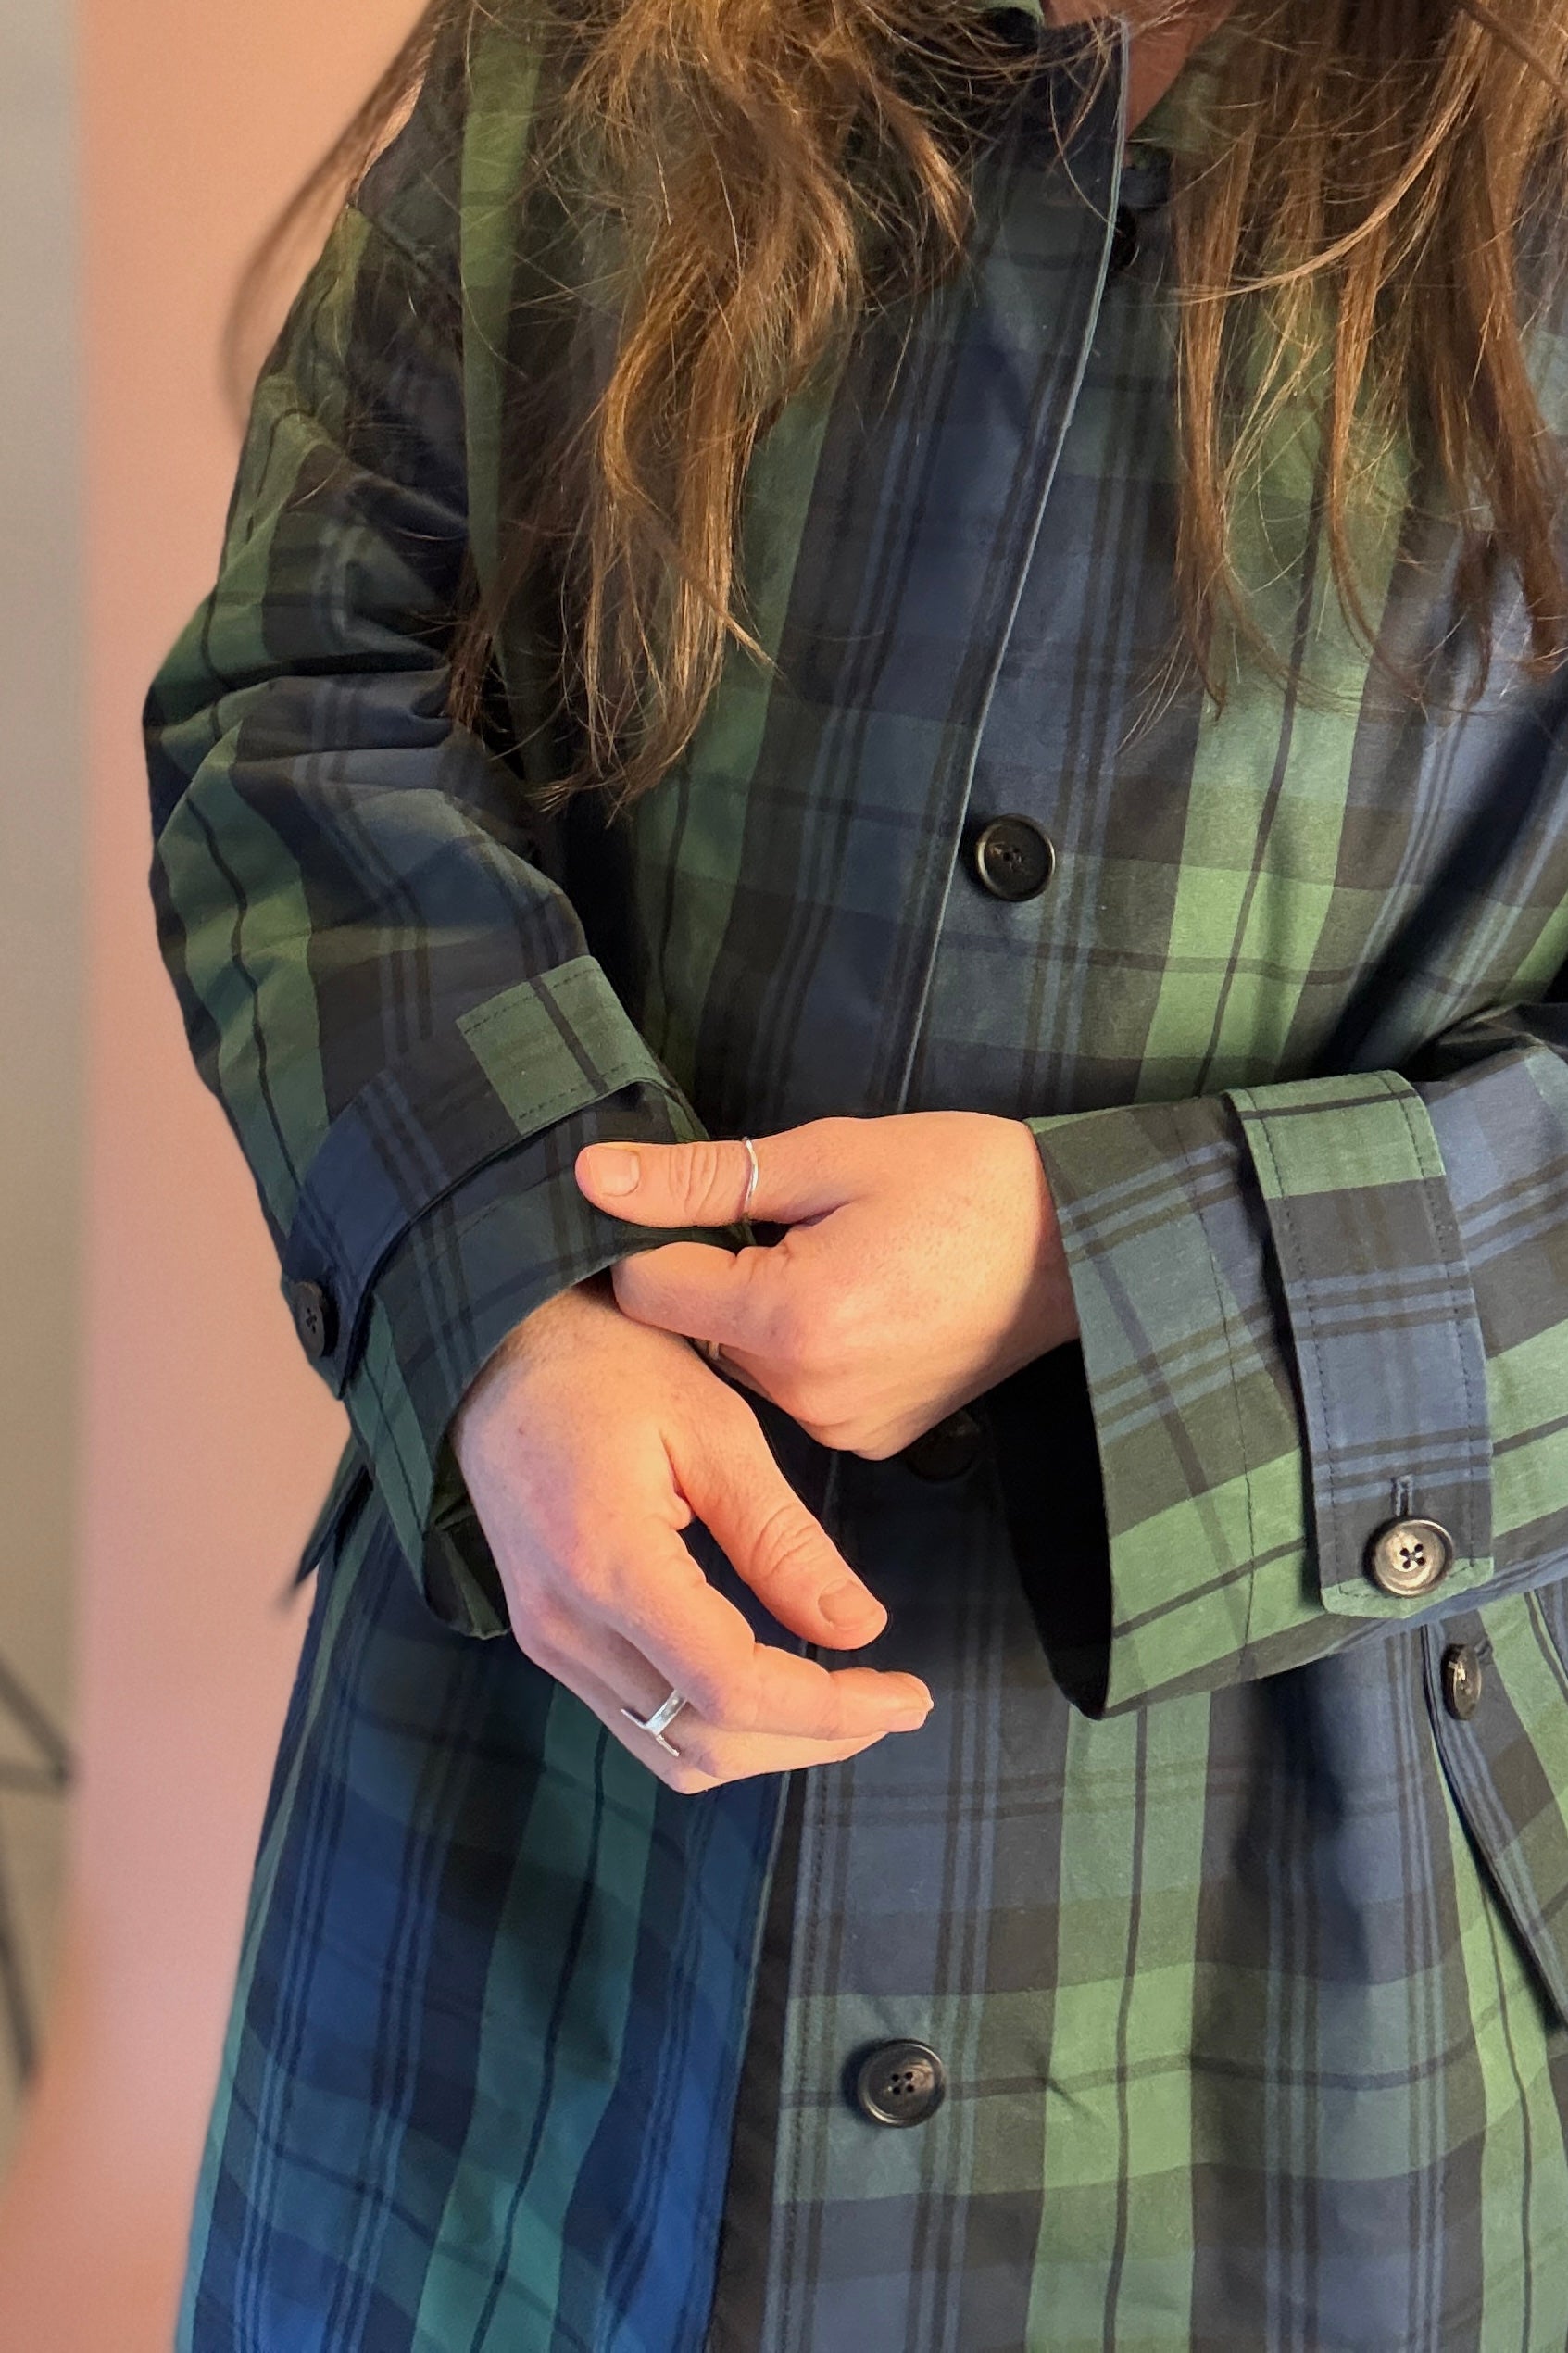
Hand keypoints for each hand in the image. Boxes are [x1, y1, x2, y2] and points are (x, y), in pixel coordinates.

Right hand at [451, 1276, 932, 1792]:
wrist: (497, 1346)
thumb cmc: (607, 1362)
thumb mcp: (713, 1430)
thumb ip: (782, 1539)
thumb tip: (858, 1628)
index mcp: (607, 1561)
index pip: (730, 1687)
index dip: (829, 1711)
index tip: (906, 1695)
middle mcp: (564, 1623)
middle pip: (702, 1743)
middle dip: (811, 1739)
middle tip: (894, 1702)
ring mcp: (546, 1638)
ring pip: (669, 1752)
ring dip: (765, 1747)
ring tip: (845, 1705)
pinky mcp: (548, 1636)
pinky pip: (639, 1721)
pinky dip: (716, 1724)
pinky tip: (773, 1684)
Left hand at [574, 1113, 1077, 1457]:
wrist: (1080, 1246)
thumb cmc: (965, 1182)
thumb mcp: (828, 1154)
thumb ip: (699, 1179)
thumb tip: (593, 1177)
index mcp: (789, 1317)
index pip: (647, 1291)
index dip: (659, 1239)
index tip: (703, 1206)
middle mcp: (807, 1394)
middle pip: (693, 1334)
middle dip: (714, 1280)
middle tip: (786, 1229)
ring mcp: (842, 1428)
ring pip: (741, 1365)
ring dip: (758, 1316)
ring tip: (835, 1264)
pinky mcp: (871, 1441)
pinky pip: (794, 1392)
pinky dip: (804, 1350)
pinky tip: (859, 1305)